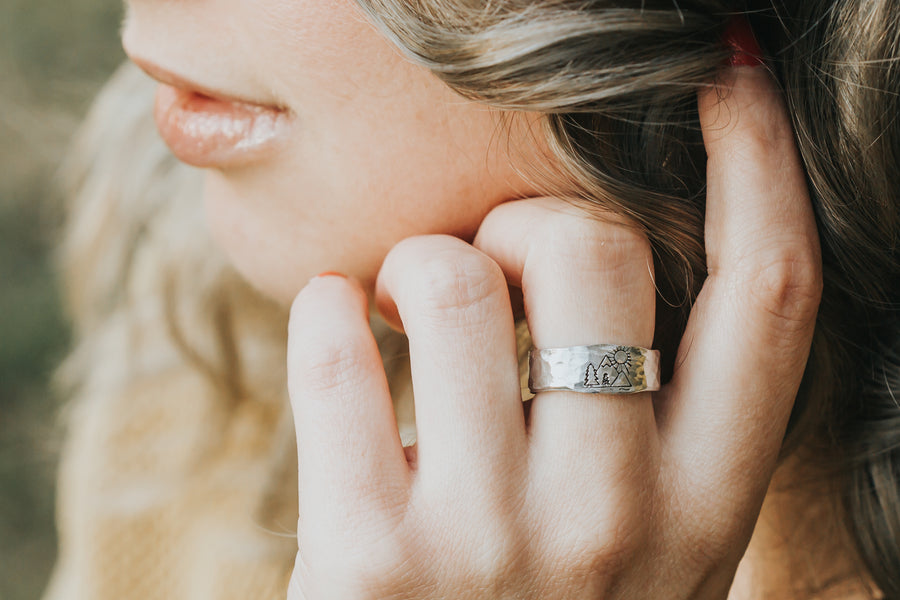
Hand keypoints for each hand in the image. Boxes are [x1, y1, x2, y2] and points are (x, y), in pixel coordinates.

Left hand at [285, 66, 820, 598]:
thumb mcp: (636, 541)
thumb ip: (642, 425)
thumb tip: (574, 258)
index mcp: (705, 511)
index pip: (772, 296)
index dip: (762, 159)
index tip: (731, 71)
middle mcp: (620, 523)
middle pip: (597, 249)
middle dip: (526, 217)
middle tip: (489, 266)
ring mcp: (495, 544)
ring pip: (454, 278)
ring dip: (415, 264)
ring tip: (402, 316)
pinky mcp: (370, 562)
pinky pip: (338, 341)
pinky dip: (324, 308)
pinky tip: (335, 335)